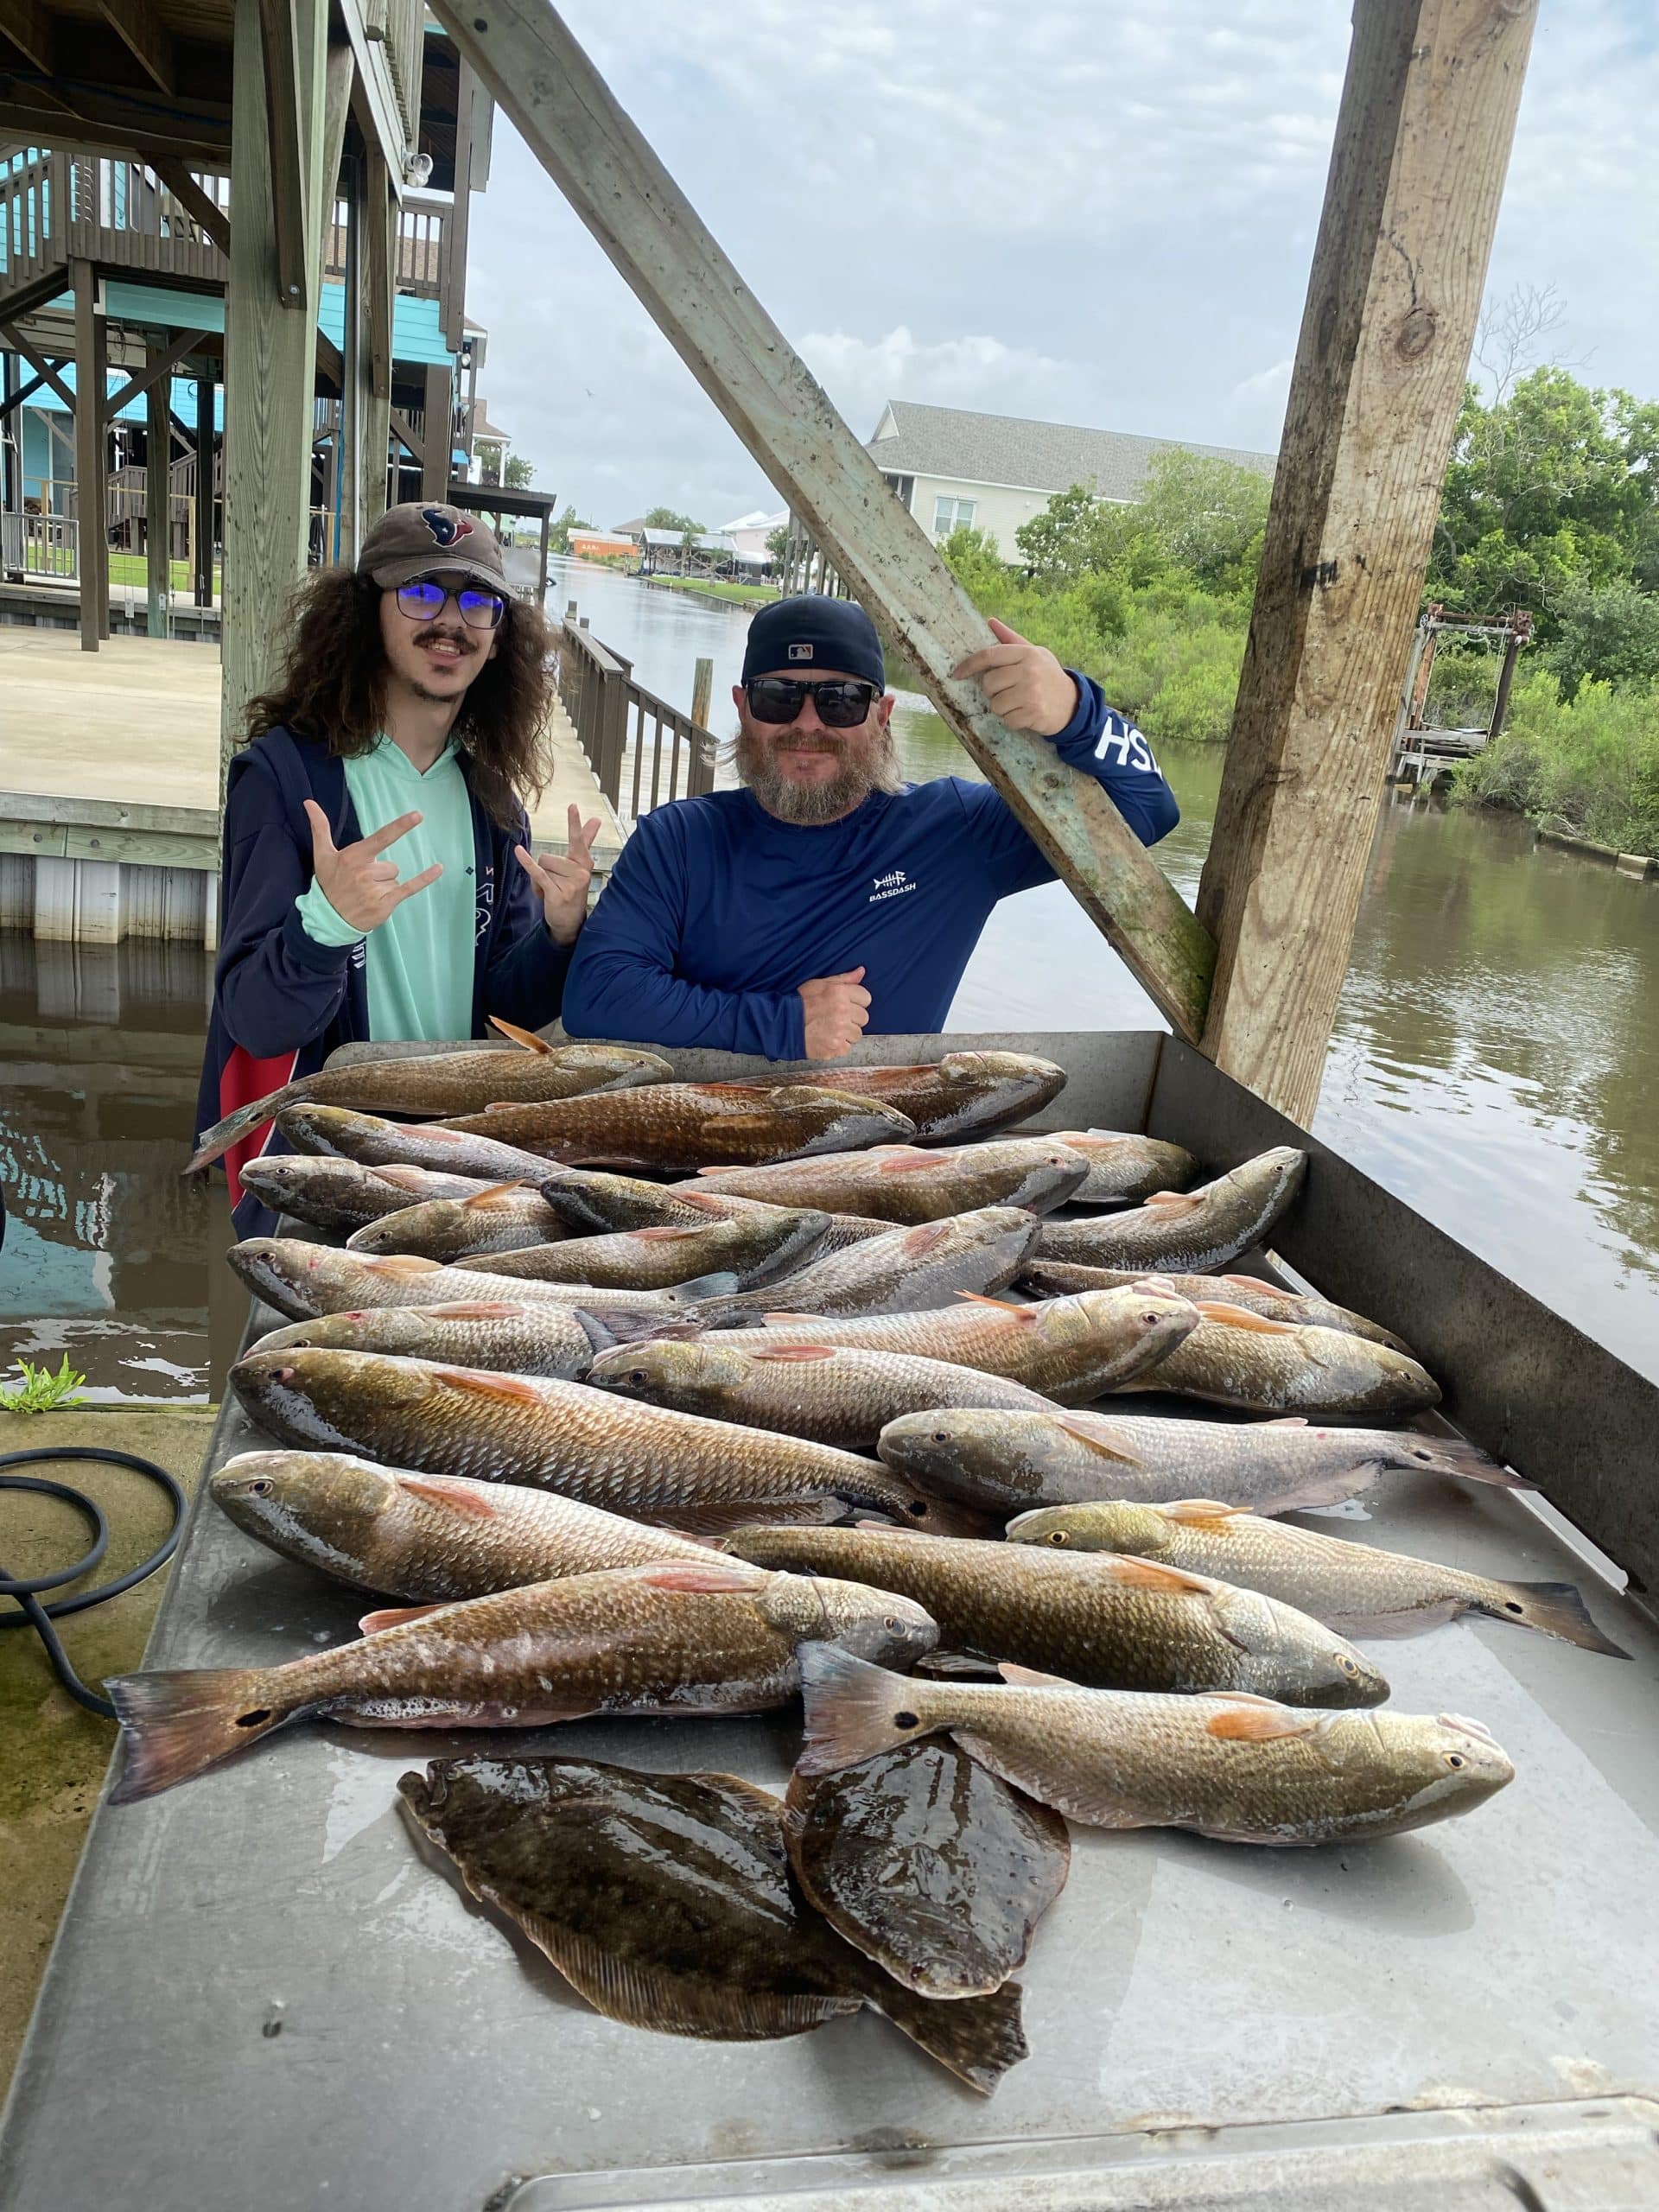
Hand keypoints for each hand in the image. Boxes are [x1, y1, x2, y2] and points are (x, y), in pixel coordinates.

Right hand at [303, 800, 440, 933]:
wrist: (329, 919)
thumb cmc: (329, 884)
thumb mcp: (322, 855)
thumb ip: (320, 828)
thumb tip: (309, 802)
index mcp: (354, 857)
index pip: (381, 838)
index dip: (400, 826)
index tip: (418, 815)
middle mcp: (365, 872)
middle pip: (391, 864)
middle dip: (380, 873)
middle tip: (362, 884)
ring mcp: (375, 889)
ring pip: (396, 877)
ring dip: (386, 885)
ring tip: (368, 894)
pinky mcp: (385, 904)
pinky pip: (410, 888)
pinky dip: (424, 879)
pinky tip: (438, 868)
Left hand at [516, 805, 601, 946]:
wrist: (569, 923)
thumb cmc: (572, 890)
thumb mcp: (580, 867)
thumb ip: (586, 842)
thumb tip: (596, 820)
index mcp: (585, 863)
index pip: (579, 840)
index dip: (574, 823)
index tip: (572, 806)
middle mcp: (580, 872)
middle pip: (549, 856)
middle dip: (546, 870)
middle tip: (555, 884)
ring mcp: (569, 883)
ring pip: (542, 867)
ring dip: (539, 880)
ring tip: (550, 891)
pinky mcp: (556, 893)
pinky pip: (538, 873)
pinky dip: (527, 863)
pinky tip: (518, 851)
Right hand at [798, 967, 869, 1059]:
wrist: (782, 1025)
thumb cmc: (799, 1003)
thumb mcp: (820, 984)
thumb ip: (843, 979)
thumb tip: (861, 971)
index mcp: (840, 993)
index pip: (866, 998)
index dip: (856, 1001)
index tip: (846, 1004)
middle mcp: (843, 1011)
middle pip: (863, 1017)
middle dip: (852, 1018)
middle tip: (836, 1017)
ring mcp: (840, 1031)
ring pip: (857, 1034)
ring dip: (847, 1033)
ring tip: (831, 1028)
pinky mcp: (835, 1047)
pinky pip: (847, 1048)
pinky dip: (839, 1046)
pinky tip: (827, 1038)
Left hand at [951, 616, 1079, 736]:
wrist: (1073, 703)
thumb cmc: (1047, 676)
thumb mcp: (1033, 653)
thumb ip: (1010, 639)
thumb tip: (990, 622)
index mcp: (1026, 653)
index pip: (989, 655)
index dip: (970, 665)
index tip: (957, 674)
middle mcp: (1028, 671)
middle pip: (989, 683)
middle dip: (993, 691)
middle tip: (1008, 691)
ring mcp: (1031, 692)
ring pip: (995, 704)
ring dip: (1003, 707)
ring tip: (1018, 703)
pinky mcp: (1033, 713)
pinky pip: (1007, 719)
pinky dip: (1013, 720)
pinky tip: (1025, 713)